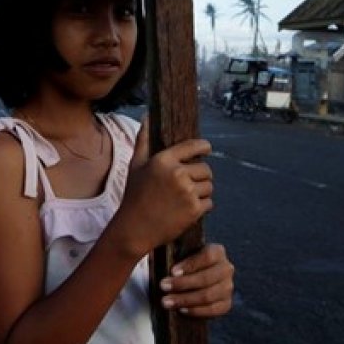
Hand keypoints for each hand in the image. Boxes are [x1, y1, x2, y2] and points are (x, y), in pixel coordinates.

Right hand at [108, 119, 214, 259]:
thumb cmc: (134, 196)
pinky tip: (187, 209)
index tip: (207, 149)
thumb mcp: (135, 165)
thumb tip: (147, 115)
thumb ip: (143, 139)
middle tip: (189, 184)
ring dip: (202, 191)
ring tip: (187, 197)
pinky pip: (209, 203)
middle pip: (206, 169)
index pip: (194, 146)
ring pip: (209, 186)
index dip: (204, 147)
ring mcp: (187, 192)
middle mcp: (177, 174)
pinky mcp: (194, 210)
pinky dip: (202, 207)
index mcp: (164, 160)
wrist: (134, 229)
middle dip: (200, 176)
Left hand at [159, 243, 234, 317]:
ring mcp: (228, 287)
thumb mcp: (178, 253)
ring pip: (208, 295)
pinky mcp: (226, 304)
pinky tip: (181, 310)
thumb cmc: (182, 263)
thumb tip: (152, 251)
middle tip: (163, 286)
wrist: (191, 281)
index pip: (207, 256)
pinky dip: (196, 311)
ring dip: (185, 299)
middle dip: (183, 284)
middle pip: (207, 278)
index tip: (172, 271)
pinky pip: (213, 310)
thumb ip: (171, 251)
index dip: (190, 265)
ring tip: (166, 301)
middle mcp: (226, 268)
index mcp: (217, 252)